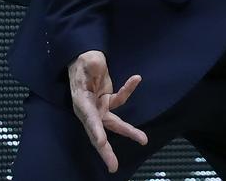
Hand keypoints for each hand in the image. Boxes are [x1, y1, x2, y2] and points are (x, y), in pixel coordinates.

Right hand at [68, 50, 147, 172]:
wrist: (83, 59)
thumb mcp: (86, 62)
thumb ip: (91, 65)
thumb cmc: (83, 63)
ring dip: (129, 131)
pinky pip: (120, 99)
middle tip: (113, 166)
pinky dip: (128, 90)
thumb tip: (95, 66)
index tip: (101, 142)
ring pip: (115, 123)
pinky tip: (136, 79)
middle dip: (106, 150)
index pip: (89, 119)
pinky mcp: (107, 101)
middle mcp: (90, 109)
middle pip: (99, 132)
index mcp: (81, 102)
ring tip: (143, 139)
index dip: (95, 130)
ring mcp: (99, 107)